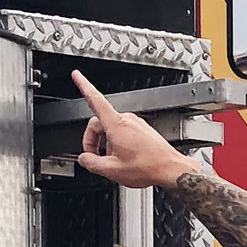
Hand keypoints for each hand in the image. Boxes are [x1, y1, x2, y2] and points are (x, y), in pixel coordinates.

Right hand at [73, 71, 193, 189]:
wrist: (170, 169)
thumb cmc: (148, 167)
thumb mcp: (112, 170)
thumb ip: (92, 163)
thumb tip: (84, 159)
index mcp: (116, 125)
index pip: (95, 100)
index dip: (84, 86)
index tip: (77, 76)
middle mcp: (126, 120)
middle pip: (98, 123)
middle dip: (93, 141)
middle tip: (93, 158)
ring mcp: (135, 124)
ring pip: (111, 130)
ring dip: (106, 145)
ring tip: (114, 162)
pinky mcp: (142, 129)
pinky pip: (122, 132)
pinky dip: (117, 144)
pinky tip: (124, 159)